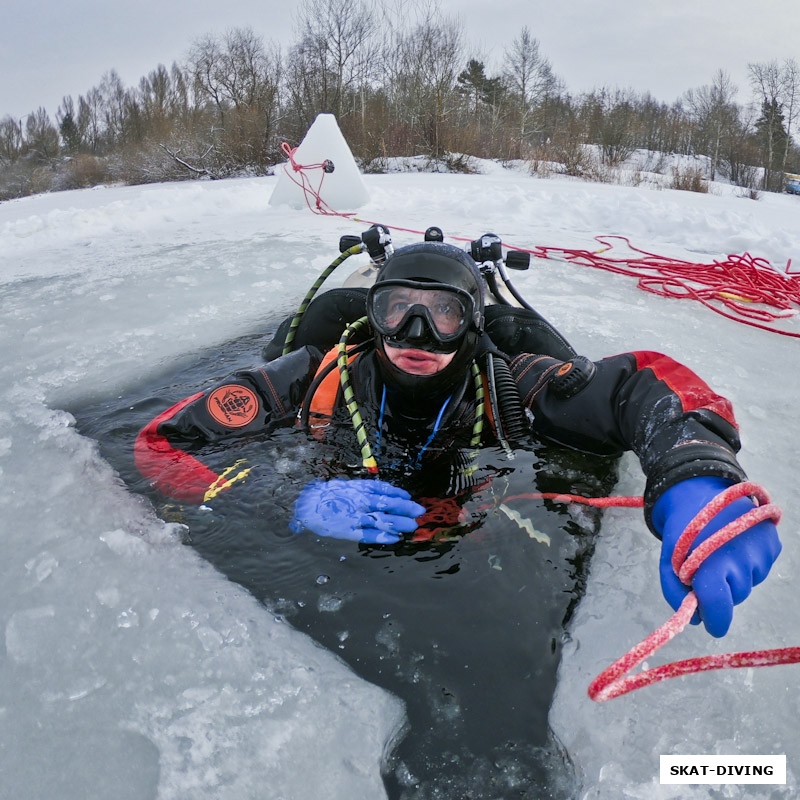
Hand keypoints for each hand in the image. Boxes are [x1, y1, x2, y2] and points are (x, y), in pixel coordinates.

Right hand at [289, 478, 426, 543]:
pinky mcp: (349, 531)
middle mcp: (360, 502)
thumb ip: (367, 489)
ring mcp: (355, 517)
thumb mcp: (348, 486)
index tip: (410, 498)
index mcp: (359, 489)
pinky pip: (369, 534)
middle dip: (405, 508)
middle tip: (419, 511)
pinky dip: (383, 536)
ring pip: (381, 519)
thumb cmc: (329, 495)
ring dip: (398, 523)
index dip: (399, 494)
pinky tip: (394, 538)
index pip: (384, 491)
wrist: (307, 505)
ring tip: (412, 526)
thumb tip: (387, 492)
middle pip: (387, 504)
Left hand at [652, 476, 780, 636]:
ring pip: (749, 583)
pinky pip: (761, 568)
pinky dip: (748, 564)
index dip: (716, 620)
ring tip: (720, 552)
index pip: (719, 604)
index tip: (713, 626)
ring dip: (735, 576)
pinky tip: (735, 546)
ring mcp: (761, 550)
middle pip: (735, 596)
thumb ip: (674, 593)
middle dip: (721, 591)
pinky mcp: (773, 542)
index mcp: (711, 561)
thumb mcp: (667, 561)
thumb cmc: (682, 531)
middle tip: (707, 569)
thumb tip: (696, 620)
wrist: (699, 493)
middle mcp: (741, 557)